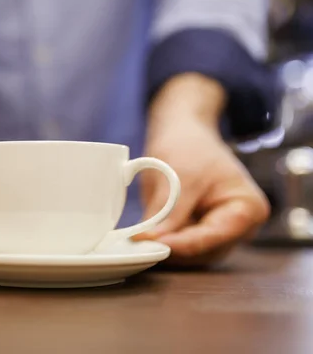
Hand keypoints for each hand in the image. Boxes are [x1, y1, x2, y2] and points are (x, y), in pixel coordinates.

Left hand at [135, 74, 269, 265]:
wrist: (183, 133)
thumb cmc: (189, 146)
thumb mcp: (179, 175)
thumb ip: (168, 211)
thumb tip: (150, 240)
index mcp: (247, 209)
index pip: (213, 237)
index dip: (180, 243)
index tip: (151, 243)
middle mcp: (239, 227)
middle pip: (203, 251)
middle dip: (171, 247)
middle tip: (139, 241)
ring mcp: (218, 232)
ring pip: (190, 254)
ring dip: (165, 247)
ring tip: (140, 236)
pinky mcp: (198, 232)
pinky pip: (180, 246)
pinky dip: (162, 241)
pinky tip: (144, 234)